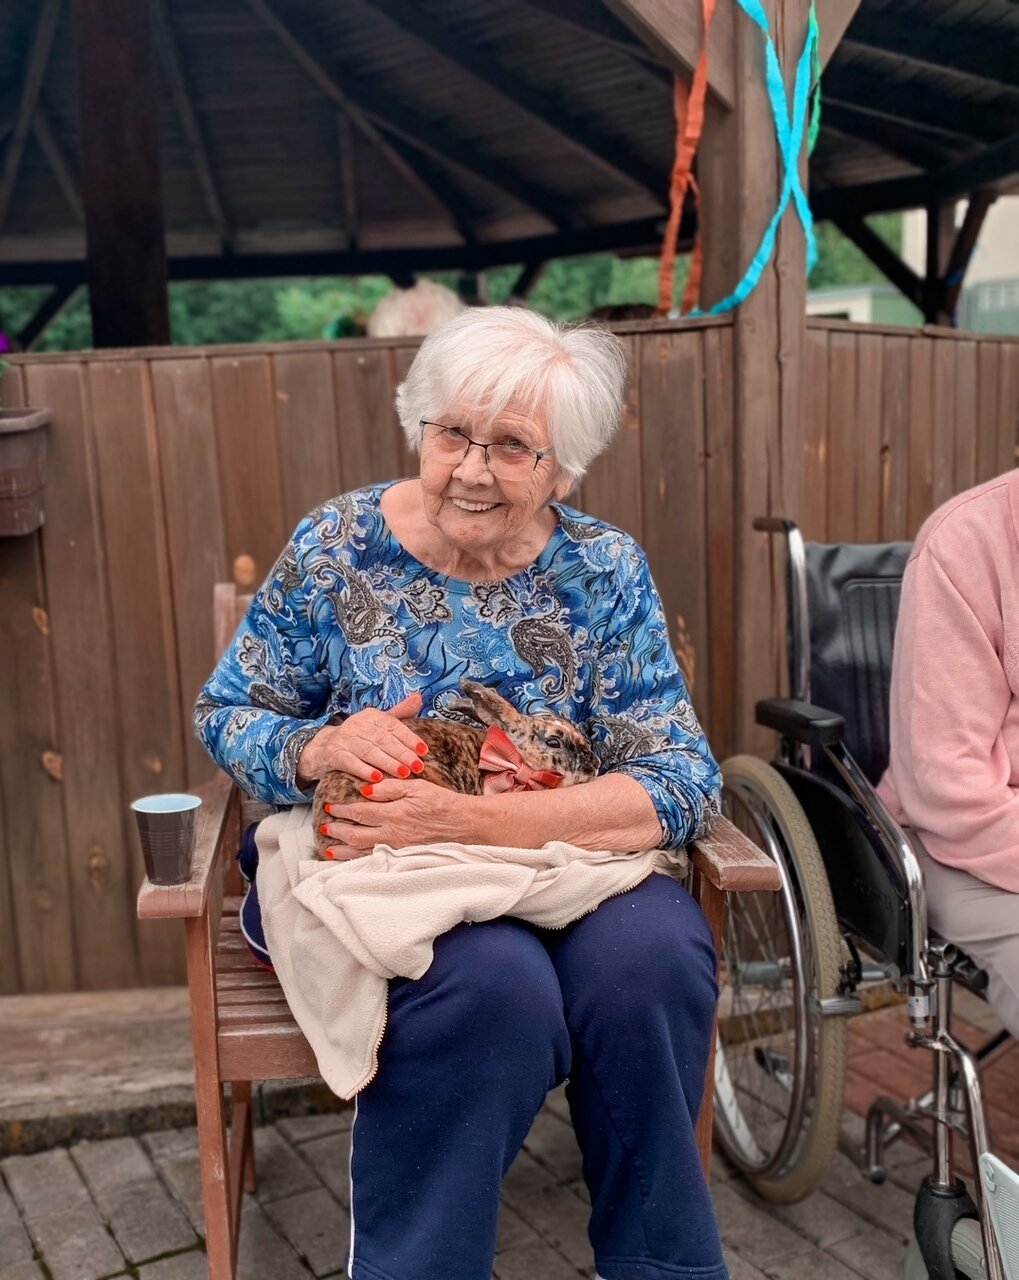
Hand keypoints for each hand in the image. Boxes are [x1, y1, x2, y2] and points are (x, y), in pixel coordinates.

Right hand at [298, 692, 427, 784]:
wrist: (323, 747)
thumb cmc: (359, 737)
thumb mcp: (378, 724)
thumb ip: (399, 714)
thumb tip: (418, 697)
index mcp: (372, 716)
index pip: (393, 726)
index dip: (409, 738)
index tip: (423, 751)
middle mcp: (358, 724)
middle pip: (383, 739)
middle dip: (402, 753)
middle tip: (417, 766)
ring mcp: (345, 739)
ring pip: (369, 751)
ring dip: (387, 763)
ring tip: (403, 773)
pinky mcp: (334, 754)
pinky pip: (350, 762)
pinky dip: (363, 770)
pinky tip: (376, 778)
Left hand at [319, 778, 471, 859]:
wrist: (462, 824)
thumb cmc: (440, 802)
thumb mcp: (416, 786)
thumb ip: (390, 788)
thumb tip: (365, 790)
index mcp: (393, 813)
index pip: (360, 812)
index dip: (342, 810)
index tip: (329, 807)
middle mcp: (391, 833)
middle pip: (356, 834)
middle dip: (337, 831)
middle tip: (323, 828)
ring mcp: (396, 847)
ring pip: (362, 851)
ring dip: (343, 850)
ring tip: (328, 850)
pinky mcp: (402, 856)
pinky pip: (375, 860)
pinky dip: (359, 861)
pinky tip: (351, 861)